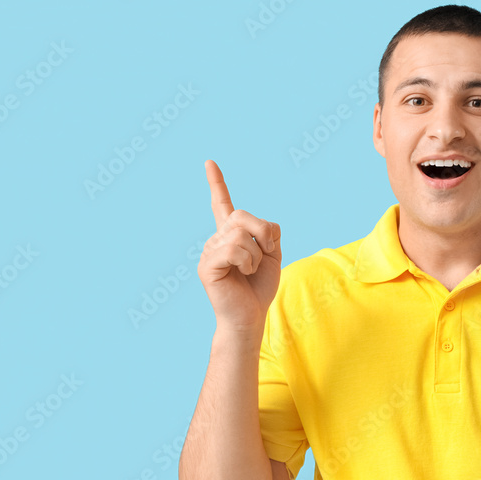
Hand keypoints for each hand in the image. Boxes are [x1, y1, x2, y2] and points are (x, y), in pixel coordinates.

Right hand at [196, 160, 281, 330]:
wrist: (251, 316)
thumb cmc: (259, 288)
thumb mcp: (273, 255)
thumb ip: (269, 233)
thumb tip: (261, 225)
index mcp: (231, 235)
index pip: (222, 204)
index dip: (217, 184)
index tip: (210, 163)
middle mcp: (216, 239)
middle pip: (244, 217)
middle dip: (263, 235)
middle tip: (263, 256)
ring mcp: (209, 250)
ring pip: (241, 234)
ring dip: (256, 255)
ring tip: (249, 270)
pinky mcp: (207, 265)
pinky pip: (234, 249)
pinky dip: (247, 262)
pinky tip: (242, 273)